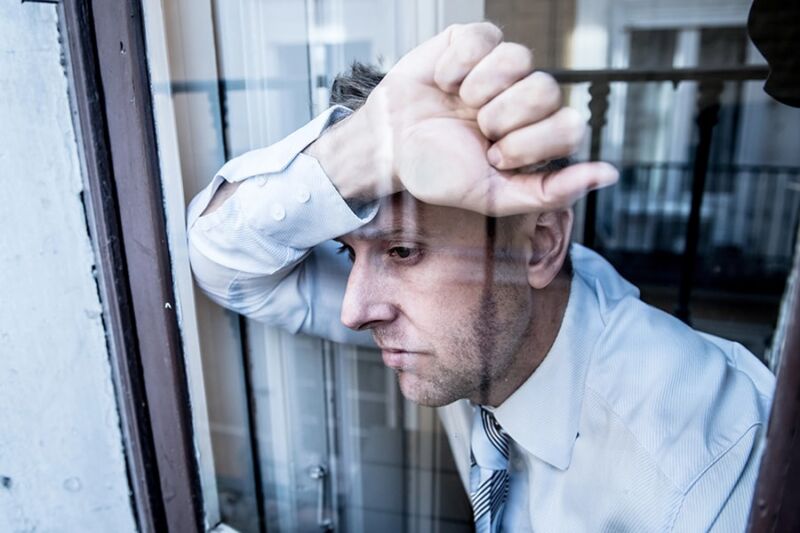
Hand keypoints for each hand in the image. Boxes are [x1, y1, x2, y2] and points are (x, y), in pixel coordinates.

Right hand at [313, 22, 617, 215]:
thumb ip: (551, 192)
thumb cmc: (440, 173)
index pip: (571, 125)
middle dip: (501, 117)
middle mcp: (528, 97)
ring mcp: (501, 67)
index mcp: (540, 134)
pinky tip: (444, 83)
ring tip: (459, 104)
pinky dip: (455, 66)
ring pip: (518, 57)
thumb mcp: (494, 197)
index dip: (529, 143)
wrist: (390, 150)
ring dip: (478, 89)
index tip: (494, 158)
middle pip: (546, 89)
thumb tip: (610, 172)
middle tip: (475, 130)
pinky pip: (483, 37)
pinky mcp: (473, 41)